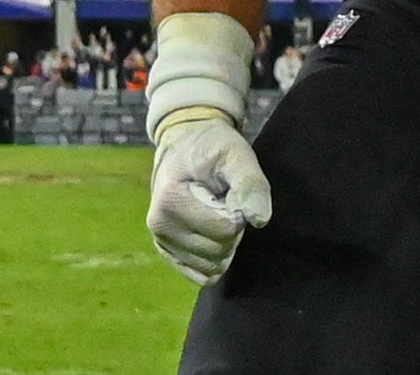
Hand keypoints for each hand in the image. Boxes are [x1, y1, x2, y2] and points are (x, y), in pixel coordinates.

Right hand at [146, 114, 271, 284]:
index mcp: (170, 200)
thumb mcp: (236, 153)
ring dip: (224, 244)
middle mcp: (159, 226)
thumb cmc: (211, 147)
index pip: (225, 229)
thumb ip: (250, 183)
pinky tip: (211, 232)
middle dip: (232, 229)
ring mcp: (161, 242)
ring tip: (215, 212)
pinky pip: (201, 276)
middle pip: (219, 251)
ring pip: (212, 268)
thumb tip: (260, 219)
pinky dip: (215, 259)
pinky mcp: (167, 253)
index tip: (229, 191)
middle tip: (224, 201)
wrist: (184, 144)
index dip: (238, 211)